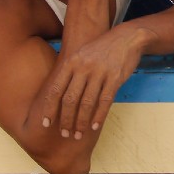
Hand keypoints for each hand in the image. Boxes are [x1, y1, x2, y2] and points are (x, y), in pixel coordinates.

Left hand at [38, 24, 148, 139]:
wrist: (127, 38)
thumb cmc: (101, 49)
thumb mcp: (81, 54)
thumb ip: (69, 72)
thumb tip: (56, 95)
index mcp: (71, 62)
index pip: (55, 89)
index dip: (49, 109)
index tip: (46, 124)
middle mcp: (83, 67)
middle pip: (70, 99)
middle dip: (65, 120)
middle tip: (64, 134)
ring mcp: (100, 72)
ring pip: (86, 103)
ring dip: (81, 122)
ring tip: (78, 135)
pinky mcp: (115, 78)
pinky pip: (105, 101)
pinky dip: (98, 116)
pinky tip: (94, 127)